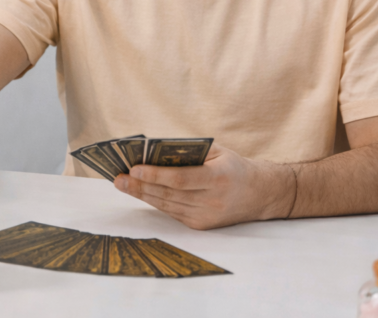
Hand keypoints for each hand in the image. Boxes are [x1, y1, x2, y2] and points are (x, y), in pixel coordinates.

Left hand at [114, 144, 293, 229]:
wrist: (259, 194)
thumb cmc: (232, 166)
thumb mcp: (216, 151)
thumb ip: (188, 151)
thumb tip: (152, 150)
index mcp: (218, 178)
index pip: (180, 179)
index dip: (155, 175)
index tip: (133, 169)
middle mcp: (212, 201)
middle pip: (168, 195)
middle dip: (140, 186)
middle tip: (118, 178)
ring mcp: (206, 217)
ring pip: (167, 205)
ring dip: (142, 195)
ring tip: (123, 183)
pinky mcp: (201, 226)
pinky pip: (172, 212)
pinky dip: (155, 201)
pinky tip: (140, 192)